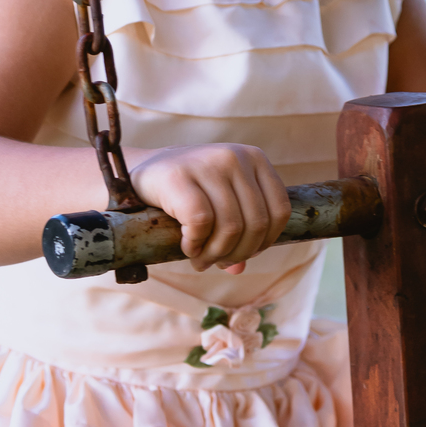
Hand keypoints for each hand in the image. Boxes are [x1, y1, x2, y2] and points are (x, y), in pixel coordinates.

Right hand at [131, 143, 292, 271]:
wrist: (147, 172)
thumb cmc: (190, 193)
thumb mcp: (221, 205)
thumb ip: (238, 232)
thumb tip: (239, 269)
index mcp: (255, 159)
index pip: (279, 211)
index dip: (265, 242)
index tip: (241, 254)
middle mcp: (235, 157)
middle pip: (255, 223)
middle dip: (236, 253)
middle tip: (215, 263)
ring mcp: (208, 163)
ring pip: (230, 227)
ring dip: (214, 254)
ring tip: (200, 260)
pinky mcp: (179, 176)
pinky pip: (201, 222)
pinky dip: (195, 244)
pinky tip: (187, 247)